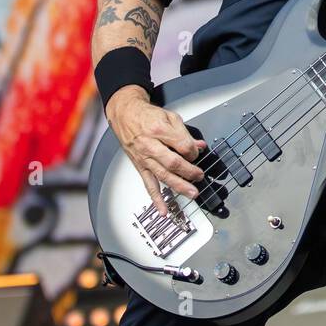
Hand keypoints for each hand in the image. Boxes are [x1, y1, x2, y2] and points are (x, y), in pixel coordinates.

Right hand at [106, 86, 206, 215]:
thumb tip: (199, 145)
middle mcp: (150, 145)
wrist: (126, 115)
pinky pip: (148, 185)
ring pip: (162, 175)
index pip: (182, 145)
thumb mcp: (170, 117)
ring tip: (192, 193)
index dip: (193, 151)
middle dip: (189, 171)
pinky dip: (156, 199)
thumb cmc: (147, 115)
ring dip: (179, 186)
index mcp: (159, 130)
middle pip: (173, 163)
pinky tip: (164, 210)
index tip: (197, 152)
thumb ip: (185, 133)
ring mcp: (144, 158)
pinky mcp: (140, 166)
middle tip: (199, 176)